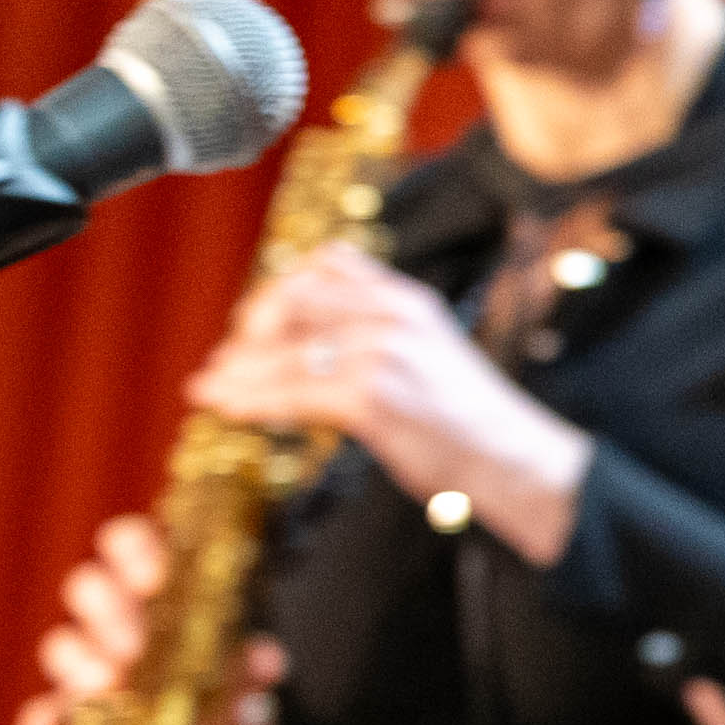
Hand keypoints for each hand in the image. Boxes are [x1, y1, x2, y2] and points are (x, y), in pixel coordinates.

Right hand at [13, 512, 283, 724]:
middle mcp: (112, 620)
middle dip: (107, 613)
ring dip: (80, 662)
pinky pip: (43, 717)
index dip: (133, 551)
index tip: (152, 579)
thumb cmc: (223, 701)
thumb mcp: (242, 683)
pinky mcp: (64, 720)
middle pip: (88, 588)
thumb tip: (262, 660)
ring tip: (108, 685)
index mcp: (154, 591)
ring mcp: (83, 667)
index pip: (128, 544)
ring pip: (62, 645)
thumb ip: (248, 671)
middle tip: (133, 647)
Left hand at [190, 245, 592, 563]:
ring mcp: (382, 354)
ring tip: (210, 390)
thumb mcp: (430, 352)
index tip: (257, 321)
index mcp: (407, 298)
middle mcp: (393, 315)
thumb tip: (313, 340)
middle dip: (250, 329)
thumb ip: (379, 332)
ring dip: (238, 372)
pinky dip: (252, 401)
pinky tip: (230, 409)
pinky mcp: (371, 398)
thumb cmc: (471, 421)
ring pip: (285, 351)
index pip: (327, 263)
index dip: (281, 288)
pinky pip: (292, 394)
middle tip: (226, 360)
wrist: (514, 461)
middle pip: (296, 299)